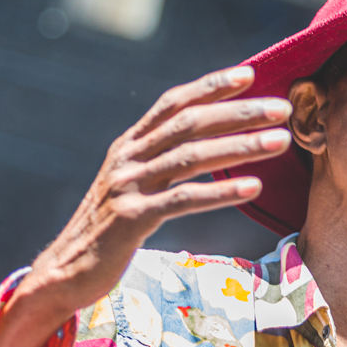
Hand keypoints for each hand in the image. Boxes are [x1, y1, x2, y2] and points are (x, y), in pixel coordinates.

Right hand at [0, 66, 291, 346]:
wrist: (64, 272)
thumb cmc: (109, 232)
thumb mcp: (133, 187)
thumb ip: (161, 163)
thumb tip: (207, 144)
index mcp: (128, 146)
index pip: (173, 103)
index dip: (211, 86)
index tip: (251, 74)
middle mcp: (126, 158)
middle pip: (190, 123)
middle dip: (239, 112)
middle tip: (282, 108)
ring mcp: (127, 187)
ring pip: (191, 157)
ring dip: (240, 147)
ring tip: (281, 142)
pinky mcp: (131, 219)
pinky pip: (182, 200)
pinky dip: (221, 191)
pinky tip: (253, 187)